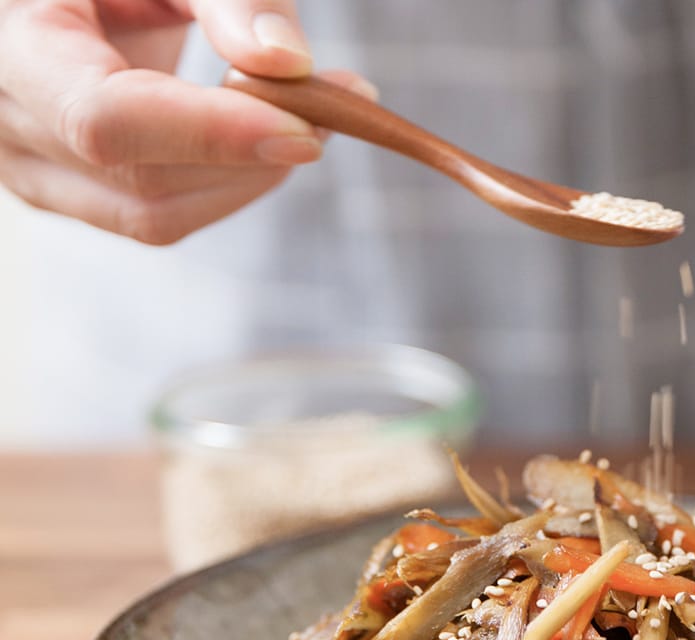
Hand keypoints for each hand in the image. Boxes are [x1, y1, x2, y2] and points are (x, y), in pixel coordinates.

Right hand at [0, 0, 372, 243]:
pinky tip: (268, 134)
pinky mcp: (77, 194)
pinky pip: (166, 215)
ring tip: (312, 109)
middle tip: (339, 97)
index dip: (211, 134)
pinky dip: (233, 181)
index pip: (106, 120)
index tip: (304, 131)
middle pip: (149, 179)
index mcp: (15, 47)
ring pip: (163, 214)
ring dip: (255, 173)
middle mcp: (10, 126)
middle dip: (257, 149)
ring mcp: (37, 172)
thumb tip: (288, 63)